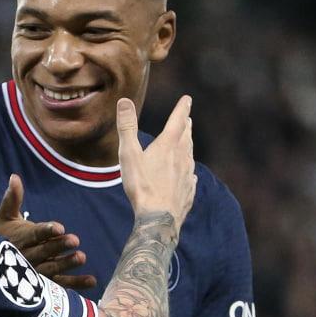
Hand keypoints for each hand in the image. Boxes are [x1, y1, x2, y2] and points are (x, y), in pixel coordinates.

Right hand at [0, 174, 96, 289]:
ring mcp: (36, 272)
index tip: (59, 227)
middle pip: (44, 251)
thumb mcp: (4, 217)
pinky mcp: (45, 284)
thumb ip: (12, 198)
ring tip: (81, 257)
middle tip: (75, 240)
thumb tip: (14, 176)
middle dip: (59, 246)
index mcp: (19, 239)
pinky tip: (92, 280)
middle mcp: (27, 257)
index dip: (46, 231)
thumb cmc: (0, 237)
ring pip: (52, 269)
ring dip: (67, 264)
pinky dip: (76, 284)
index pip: (33, 235)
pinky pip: (61, 285)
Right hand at [117, 96, 195, 228]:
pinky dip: (190, 171)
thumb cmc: (142, 186)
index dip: (182, 108)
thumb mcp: (129, 154)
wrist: (158, 218)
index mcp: (168, 146)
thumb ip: (127, 127)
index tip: (187, 99)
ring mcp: (187, 176)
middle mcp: (182, 158)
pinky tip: (190, 175)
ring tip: (187, 142)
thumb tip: (124, 101)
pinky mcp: (188, 192)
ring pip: (190, 156)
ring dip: (188, 146)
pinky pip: (191, 178)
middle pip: (186, 137)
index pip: (177, 121)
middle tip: (188, 119)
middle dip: (186, 126)